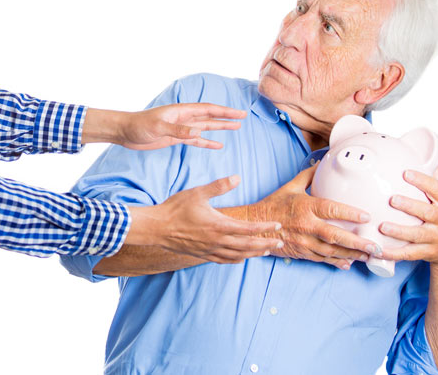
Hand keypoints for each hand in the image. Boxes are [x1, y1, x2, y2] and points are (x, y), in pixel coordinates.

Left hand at [117, 103, 245, 149]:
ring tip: (236, 128)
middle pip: (210, 117)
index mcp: (182, 111)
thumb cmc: (139, 125)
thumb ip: (178, 130)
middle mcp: (184, 118)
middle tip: (243, 117)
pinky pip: (196, 140)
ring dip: (220, 128)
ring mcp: (181, 128)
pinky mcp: (176, 138)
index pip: (208, 110)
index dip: (225, 111)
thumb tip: (198, 132)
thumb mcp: (159, 128)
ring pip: (205, 127)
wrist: (125, 131)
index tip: (240, 113)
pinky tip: (217, 145)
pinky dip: (207, 142)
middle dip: (227, 117)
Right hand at [127, 175, 283, 263]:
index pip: (248, 228)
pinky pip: (225, 260)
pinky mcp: (203, 254)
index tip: (278, 226)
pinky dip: (237, 259)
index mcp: (219, 225)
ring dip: (255, 253)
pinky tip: (243, 258)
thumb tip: (237, 177)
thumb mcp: (198, 192)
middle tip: (280, 243)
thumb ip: (219, 186)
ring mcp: (210, 250)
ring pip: (238, 255)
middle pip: (248, 246)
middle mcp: (217, 241)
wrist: (157, 228)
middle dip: (266, 244)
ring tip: (267, 251)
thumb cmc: (176, 208)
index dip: (265, 228)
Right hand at [251, 164, 377, 269]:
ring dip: (351, 255)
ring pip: (331, 251)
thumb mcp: (290, 187)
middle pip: (336, 236)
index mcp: (305, 207)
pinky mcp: (301, 252)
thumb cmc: (273, 205)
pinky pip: (321, 259)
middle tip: (375, 246)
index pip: (331, 209)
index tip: (367, 216)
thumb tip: (321, 163)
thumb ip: (308, 176)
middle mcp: (306, 225)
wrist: (254, 226)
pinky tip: (348, 263)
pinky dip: (335, 262)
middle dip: (357, 242)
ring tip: (368, 256)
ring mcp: (304, 241)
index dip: (350, 213)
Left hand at [379, 167, 437, 268]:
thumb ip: (436, 178)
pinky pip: (410, 254)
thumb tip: (421, 152)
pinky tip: (379, 249)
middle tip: (392, 199)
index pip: (437, 189)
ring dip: (399, 231)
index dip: (423, 181)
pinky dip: (394, 252)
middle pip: (428, 212)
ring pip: (418, 235)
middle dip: (410, 206)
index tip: (406, 173)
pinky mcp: (429, 253)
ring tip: (383, 226)